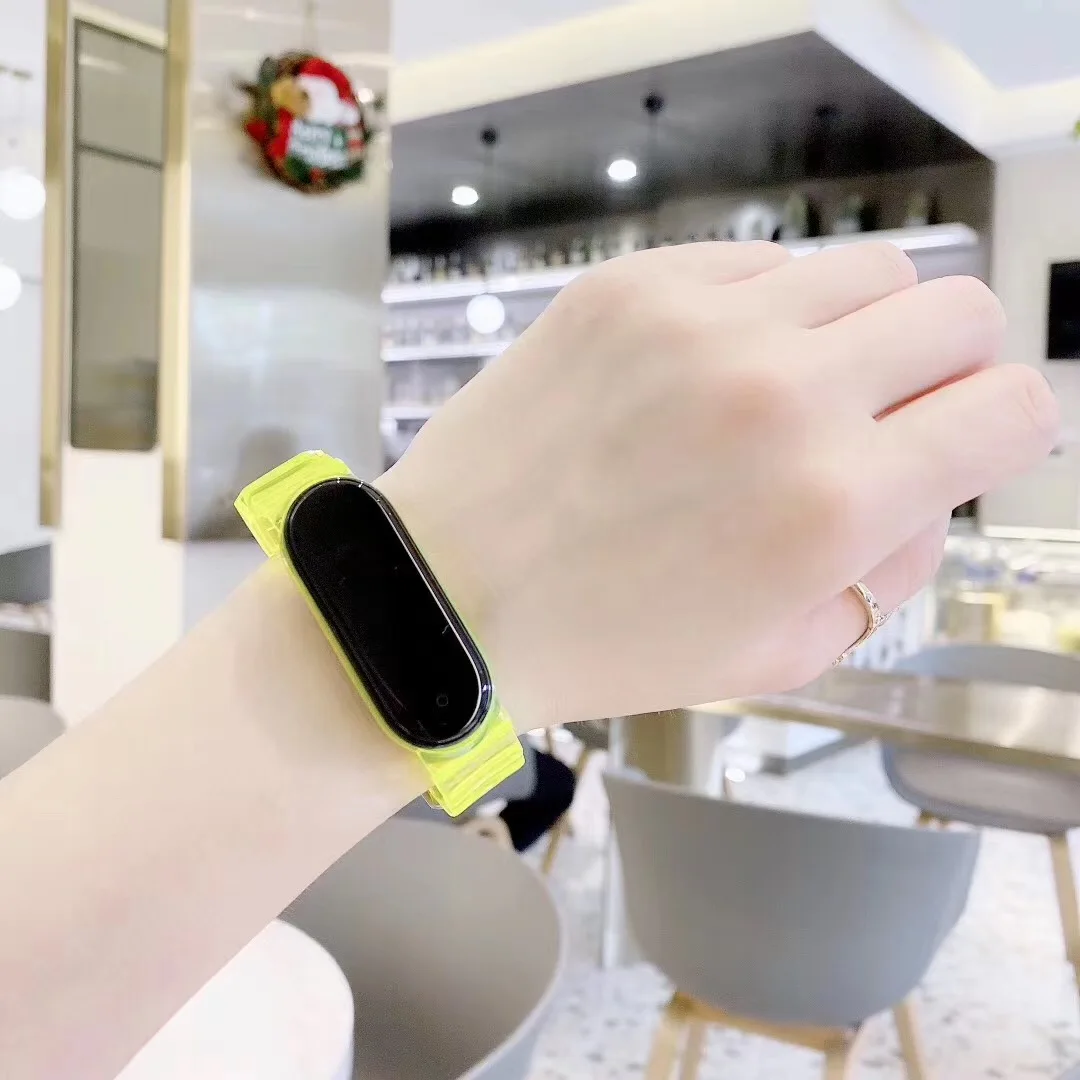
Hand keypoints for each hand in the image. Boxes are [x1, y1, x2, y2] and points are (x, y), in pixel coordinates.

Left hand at [379, 242, 1056, 724]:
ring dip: (859, 328)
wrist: (450, 592)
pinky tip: (711, 365)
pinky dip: (764, 308)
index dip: (1001, 430)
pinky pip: (757, 262)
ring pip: (867, 269)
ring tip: (794, 387)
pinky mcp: (632, 286)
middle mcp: (782, 395)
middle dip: (947, 368)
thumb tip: (923, 485)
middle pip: (960, 311)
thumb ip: (884, 568)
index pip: (1011, 409)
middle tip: (888, 413)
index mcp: (832, 506)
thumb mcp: (777, 654)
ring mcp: (701, 323)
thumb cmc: (605, 641)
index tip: (963, 443)